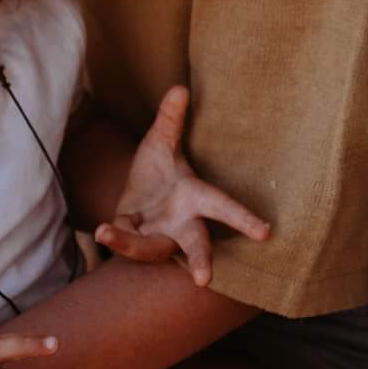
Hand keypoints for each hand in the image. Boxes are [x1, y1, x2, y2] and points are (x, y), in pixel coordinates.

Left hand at [93, 87, 270, 286]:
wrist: (134, 194)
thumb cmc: (157, 171)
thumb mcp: (160, 142)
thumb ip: (170, 119)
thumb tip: (179, 88)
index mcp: (195, 197)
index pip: (222, 208)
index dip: (244, 219)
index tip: (266, 232)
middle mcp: (180, 222)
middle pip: (195, 242)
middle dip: (201, 259)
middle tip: (205, 280)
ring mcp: (156, 233)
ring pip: (153, 249)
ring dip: (134, 247)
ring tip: (108, 235)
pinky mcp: (132, 236)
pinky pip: (125, 239)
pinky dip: (114, 236)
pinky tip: (101, 231)